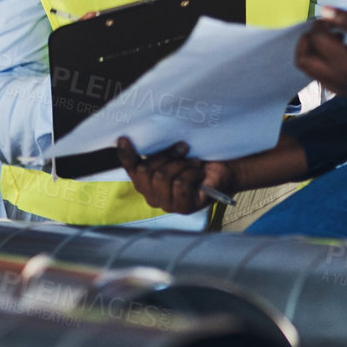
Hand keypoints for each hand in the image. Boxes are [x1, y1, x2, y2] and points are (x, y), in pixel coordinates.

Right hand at [115, 137, 234, 214]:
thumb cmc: (195, 160)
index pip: (130, 168)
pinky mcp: (183, 208)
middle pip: (145, 171)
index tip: (124, 139)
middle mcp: (152, 196)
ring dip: (181, 164)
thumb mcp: (173, 152)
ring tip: (193, 163)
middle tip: (182, 147)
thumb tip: (135, 138)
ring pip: (161, 177)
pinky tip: (198, 173)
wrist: (222, 170)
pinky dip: (191, 173)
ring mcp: (166, 204)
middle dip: (165, 155)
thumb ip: (155, 150)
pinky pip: (179, 184)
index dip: (125, 154)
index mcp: (146, 181)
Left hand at [296, 8, 346, 98]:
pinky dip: (320, 59)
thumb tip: (323, 10)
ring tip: (336, 37)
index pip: (315, 41)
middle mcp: (339, 80)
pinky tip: (339, 48)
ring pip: (307, 68)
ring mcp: (338, 88)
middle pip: (302, 59)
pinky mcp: (339, 90)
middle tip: (324, 28)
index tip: (332, 20)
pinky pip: (317, 74)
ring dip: (313, 49)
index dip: (319, 25)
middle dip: (307, 40)